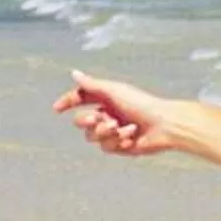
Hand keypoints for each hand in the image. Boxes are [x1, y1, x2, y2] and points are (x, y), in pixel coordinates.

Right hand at [53, 71, 180, 156]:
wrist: (163, 125)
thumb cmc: (142, 104)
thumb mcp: (115, 92)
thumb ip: (92, 85)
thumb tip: (74, 73)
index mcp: (106, 98)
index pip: (80, 98)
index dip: (67, 102)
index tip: (57, 109)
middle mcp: (107, 114)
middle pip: (81, 121)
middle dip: (88, 122)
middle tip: (98, 119)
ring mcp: (112, 131)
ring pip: (92, 137)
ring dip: (105, 133)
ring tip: (122, 129)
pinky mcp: (119, 146)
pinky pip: (106, 147)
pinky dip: (117, 142)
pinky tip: (131, 137)